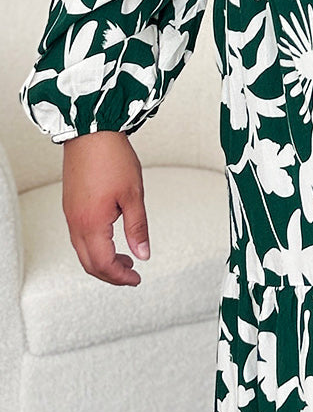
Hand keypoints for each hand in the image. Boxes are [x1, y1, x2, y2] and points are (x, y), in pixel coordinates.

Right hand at [61, 132, 149, 286]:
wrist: (91, 132)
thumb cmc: (112, 158)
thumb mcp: (133, 196)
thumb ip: (137, 228)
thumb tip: (143, 253)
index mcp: (91, 223)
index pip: (103, 263)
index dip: (120, 276)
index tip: (136, 279)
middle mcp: (76, 222)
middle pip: (89, 263)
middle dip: (111, 274)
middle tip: (131, 274)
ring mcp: (70, 214)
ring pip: (82, 251)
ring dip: (102, 260)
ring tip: (125, 258)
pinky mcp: (70, 206)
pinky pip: (79, 236)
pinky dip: (94, 246)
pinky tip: (111, 240)